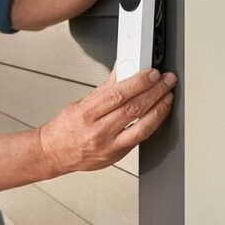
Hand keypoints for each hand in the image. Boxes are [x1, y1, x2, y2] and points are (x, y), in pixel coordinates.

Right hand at [38, 67, 175, 173]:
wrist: (56, 152)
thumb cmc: (66, 128)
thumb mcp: (81, 103)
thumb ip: (104, 88)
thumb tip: (121, 70)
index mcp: (86, 113)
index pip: (117, 94)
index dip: (138, 82)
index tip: (151, 74)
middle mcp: (98, 130)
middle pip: (133, 108)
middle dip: (155, 91)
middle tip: (166, 81)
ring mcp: (109, 145)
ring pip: (142, 126)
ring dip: (159, 109)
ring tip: (168, 96)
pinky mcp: (117, 155)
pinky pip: (140, 139)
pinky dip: (152, 124)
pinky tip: (158, 114)